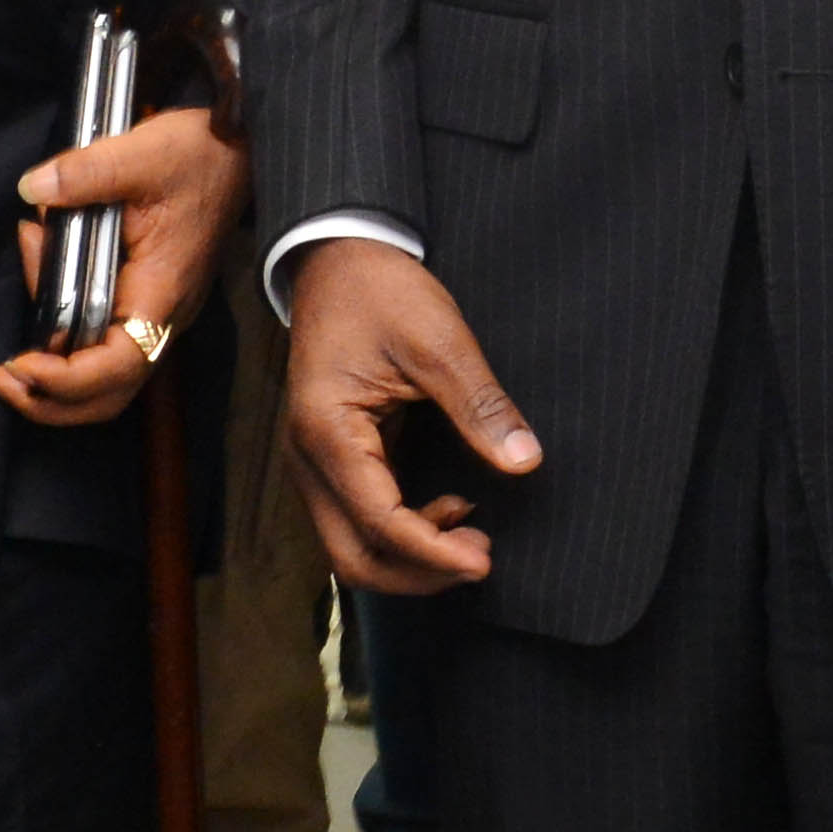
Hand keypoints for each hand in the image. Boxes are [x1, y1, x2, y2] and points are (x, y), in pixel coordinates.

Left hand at [0, 102, 245, 428]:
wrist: (235, 152)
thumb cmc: (195, 157)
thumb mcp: (141, 153)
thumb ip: (84, 173)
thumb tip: (31, 189)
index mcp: (161, 291)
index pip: (118, 365)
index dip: (66, 378)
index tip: (19, 362)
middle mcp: (161, 317)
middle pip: (109, 394)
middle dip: (49, 400)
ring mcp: (154, 315)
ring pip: (105, 380)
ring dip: (53, 381)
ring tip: (9, 355)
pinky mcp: (143, 304)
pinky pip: (103, 348)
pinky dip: (64, 349)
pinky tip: (38, 306)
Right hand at [281, 238, 536, 590]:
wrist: (339, 258)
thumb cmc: (382, 291)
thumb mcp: (439, 340)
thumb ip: (480, 405)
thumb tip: (524, 461)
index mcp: (328, 432)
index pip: (378, 522)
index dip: (433, 553)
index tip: (484, 561)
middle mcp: (309, 460)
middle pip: (353, 558)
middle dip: (418, 574)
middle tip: (481, 558)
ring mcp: (315, 463)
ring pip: (353, 546)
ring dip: (411, 558)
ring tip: (472, 537)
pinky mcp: (333, 459)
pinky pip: (359, 520)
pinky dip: (402, 533)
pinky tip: (449, 509)